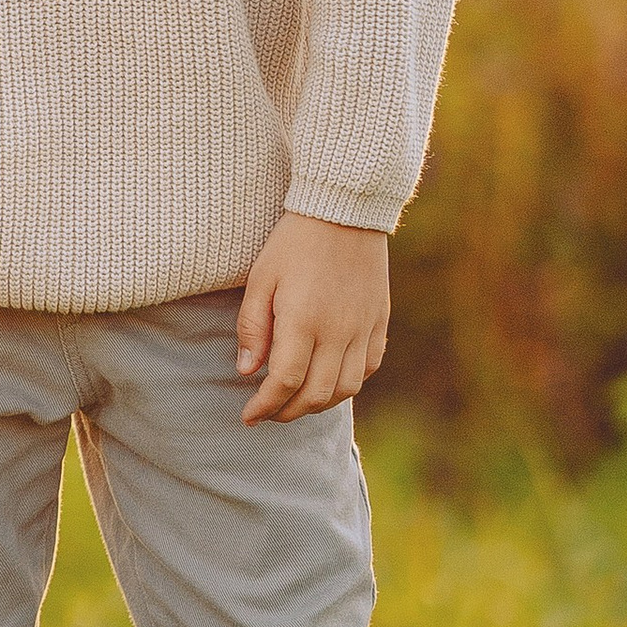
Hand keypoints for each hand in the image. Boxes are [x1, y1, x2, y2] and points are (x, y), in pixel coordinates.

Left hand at [236, 213, 388, 424]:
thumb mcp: (261, 278)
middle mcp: (338, 331)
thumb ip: (252, 328)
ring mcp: (364, 328)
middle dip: (289, 412)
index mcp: (304, 320)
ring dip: (319, 403)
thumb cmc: (294, 242)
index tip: (248, 416)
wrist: (344, 210)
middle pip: (317, 395)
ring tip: (295, 401)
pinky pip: (368, 367)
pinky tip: (328, 380)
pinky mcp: (379, 321)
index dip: (265, 406)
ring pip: (346, 388)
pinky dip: (348, 383)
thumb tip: (247, 372)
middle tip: (268, 413)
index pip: (285, 382)